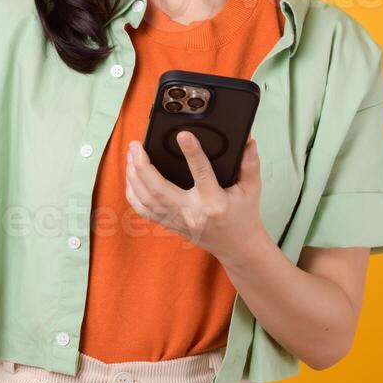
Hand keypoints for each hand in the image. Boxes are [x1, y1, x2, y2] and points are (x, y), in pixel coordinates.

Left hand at [124, 132, 268, 267]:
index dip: (192, 154)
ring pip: (146, 200)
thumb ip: (249, 163)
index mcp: (214, 202)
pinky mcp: (169, 224)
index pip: (202, 174)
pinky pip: (143, 210)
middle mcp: (191, 212)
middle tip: (136, 145)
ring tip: (131, 155)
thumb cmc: (243, 215)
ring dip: (133, 176)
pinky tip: (130, 176)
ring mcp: (177, 220)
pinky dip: (132, 193)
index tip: (182, 135)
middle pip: (159, 190)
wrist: (237, 247)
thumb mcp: (252, 189)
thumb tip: (248, 139)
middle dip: (143, 166)